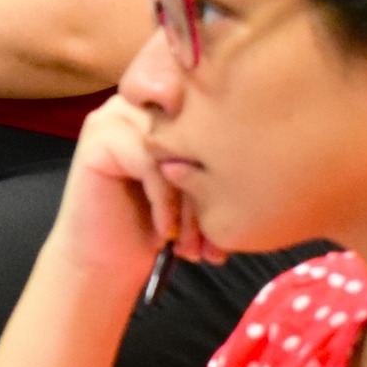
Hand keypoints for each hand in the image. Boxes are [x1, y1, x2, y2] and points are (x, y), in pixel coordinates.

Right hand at [51, 91, 223, 288]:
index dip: (228, 158)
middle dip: (210, 192)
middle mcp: (140, 104)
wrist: (103, 263)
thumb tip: (268, 156)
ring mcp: (114, 116)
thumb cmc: (156, 228)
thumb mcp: (199, 193)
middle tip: (214, 242)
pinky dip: (163, 203)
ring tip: (193, 245)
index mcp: (167, 108)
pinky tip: (163, 233)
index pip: (214, 111)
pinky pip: (149, 163)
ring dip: (189, 203)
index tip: (235, 213)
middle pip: (195, 134)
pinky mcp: (98, 138)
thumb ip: (219, 165)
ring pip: (174, 149)